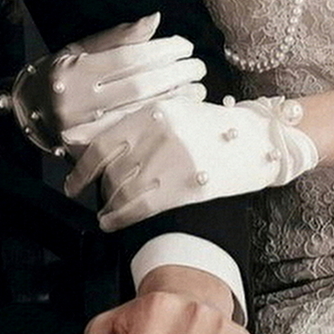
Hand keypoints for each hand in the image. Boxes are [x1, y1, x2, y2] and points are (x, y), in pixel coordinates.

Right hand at [6, 13, 206, 155]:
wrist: (31, 112)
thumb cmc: (60, 74)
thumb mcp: (81, 49)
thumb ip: (119, 37)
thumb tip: (155, 19)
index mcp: (74, 71)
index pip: (128, 59)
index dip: (161, 51)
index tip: (184, 45)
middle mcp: (77, 102)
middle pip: (139, 86)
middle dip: (175, 74)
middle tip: (198, 66)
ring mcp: (84, 131)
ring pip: (141, 113)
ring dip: (176, 99)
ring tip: (197, 88)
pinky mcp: (92, 151)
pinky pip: (135, 134)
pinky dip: (161, 120)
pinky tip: (180, 111)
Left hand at [65, 94, 318, 230]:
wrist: (260, 139)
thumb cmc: (217, 127)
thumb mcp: (179, 111)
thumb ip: (144, 123)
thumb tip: (103, 144)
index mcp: (155, 110)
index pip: (104, 141)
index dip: (83, 164)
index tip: (72, 179)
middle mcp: (159, 133)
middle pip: (110, 168)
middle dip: (95, 186)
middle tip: (86, 197)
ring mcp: (172, 160)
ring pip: (122, 188)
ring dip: (107, 205)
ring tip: (103, 214)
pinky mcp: (186, 185)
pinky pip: (139, 206)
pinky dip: (119, 217)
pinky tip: (111, 223)